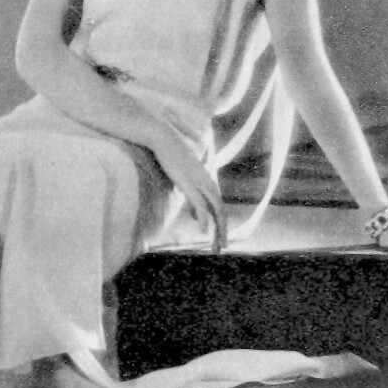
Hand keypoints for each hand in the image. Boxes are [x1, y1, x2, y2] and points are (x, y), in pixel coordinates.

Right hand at [152, 134, 226, 252]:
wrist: (164, 140)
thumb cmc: (172, 158)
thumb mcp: (185, 180)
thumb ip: (193, 198)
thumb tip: (195, 215)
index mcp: (209, 183)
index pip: (220, 208)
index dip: (222, 225)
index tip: (221, 240)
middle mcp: (209, 183)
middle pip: (221, 211)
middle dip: (223, 232)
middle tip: (222, 248)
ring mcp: (200, 183)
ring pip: (215, 210)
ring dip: (217, 230)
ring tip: (217, 245)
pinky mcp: (189, 183)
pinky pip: (199, 204)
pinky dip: (202, 219)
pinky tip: (202, 231)